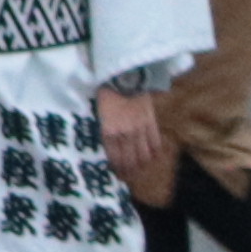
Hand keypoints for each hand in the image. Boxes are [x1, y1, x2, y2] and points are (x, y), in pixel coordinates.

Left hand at [95, 86, 173, 203]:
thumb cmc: (104, 91)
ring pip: (143, 156)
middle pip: (129, 161)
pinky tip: (151, 157)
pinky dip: (154, 153)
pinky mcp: (151, 122)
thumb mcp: (96, 112)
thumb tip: (101, 145)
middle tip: (126, 176)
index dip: (115, 169)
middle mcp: (124, 134)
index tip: (114, 174)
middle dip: (127, 172)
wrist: (124, 75)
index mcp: (108, 131)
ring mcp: (139, 129)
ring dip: (141, 166)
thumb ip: (100, 130)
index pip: (113, 158)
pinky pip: (155, 143)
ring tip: (138, 170)